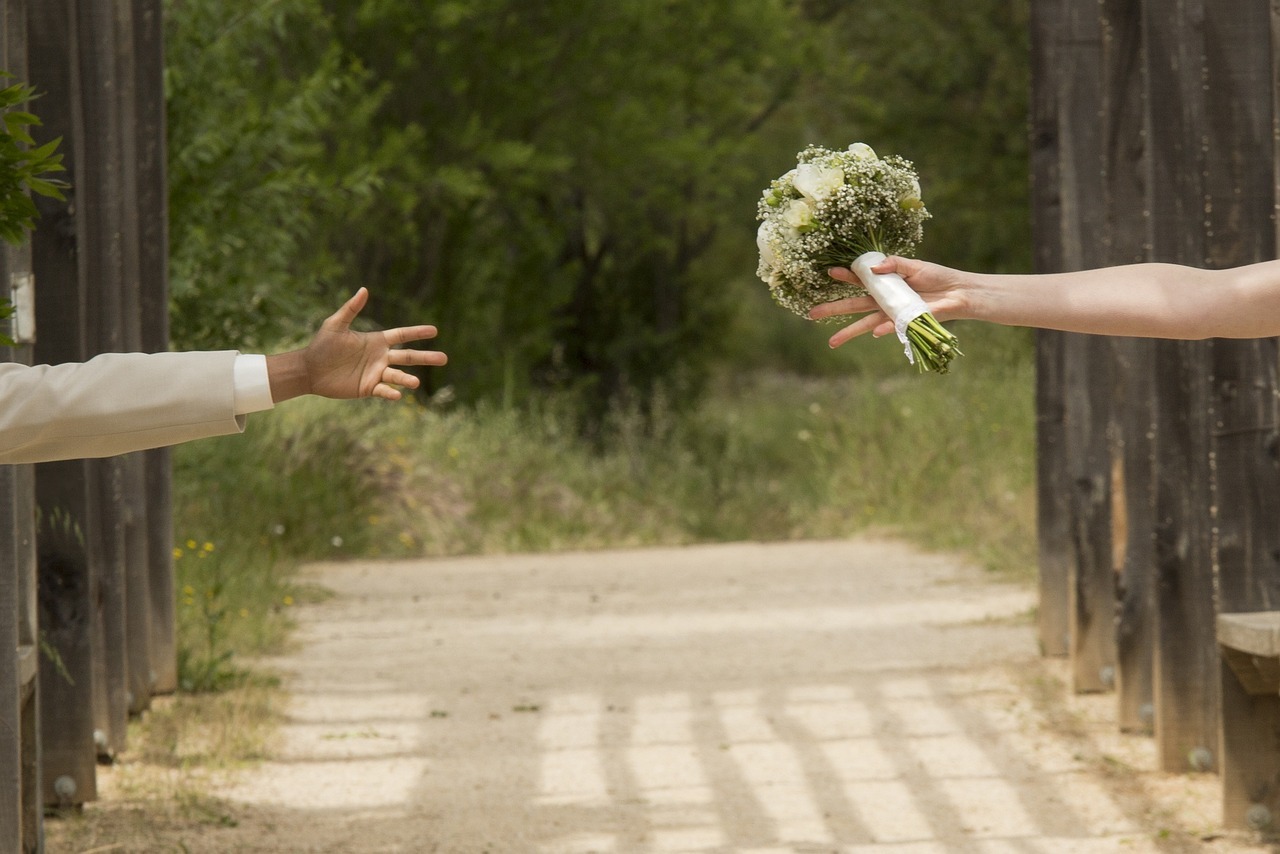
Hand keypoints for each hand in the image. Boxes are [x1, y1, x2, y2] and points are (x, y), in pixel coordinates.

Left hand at [267, 288, 447, 402]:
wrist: (309, 370)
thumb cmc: (321, 346)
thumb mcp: (335, 325)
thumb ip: (351, 309)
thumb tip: (364, 289)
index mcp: (376, 341)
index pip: (402, 335)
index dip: (417, 333)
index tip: (435, 330)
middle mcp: (380, 358)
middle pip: (408, 357)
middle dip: (426, 357)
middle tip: (444, 358)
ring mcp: (376, 374)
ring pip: (398, 376)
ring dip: (408, 379)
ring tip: (416, 383)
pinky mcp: (368, 388)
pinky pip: (384, 390)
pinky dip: (391, 393)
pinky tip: (399, 395)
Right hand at [808, 256, 968, 347]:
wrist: (957, 293)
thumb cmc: (936, 278)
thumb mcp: (914, 265)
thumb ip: (894, 264)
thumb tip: (873, 268)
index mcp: (884, 284)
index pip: (859, 280)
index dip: (845, 276)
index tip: (830, 272)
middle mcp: (884, 301)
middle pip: (853, 306)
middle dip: (832, 310)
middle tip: (812, 314)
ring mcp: (892, 314)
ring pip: (864, 324)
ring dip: (848, 333)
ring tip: (831, 343)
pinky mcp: (905, 323)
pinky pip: (890, 327)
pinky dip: (884, 330)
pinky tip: (876, 333)